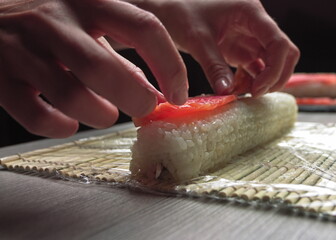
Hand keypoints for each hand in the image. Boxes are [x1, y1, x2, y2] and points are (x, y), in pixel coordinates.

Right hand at [0, 0, 187, 137]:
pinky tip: (69, 122)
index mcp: (89, 1)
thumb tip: (155, 94)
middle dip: (135, 98)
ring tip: (105, 114)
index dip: (170, 67)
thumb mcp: (88, 23)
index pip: (145, 29)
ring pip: (71, 96)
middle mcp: (55, 19)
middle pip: (104, 68)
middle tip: (144, 108)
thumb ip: (120, 55)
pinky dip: (61, 127)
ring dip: (100, 114)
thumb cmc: (49, 21)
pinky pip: (36, 116)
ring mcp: (21, 47)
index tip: (178, 95)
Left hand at [132, 0, 299, 95]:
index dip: (275, 69)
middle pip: (283, 54)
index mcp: (250, 13)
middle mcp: (255, 25)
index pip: (279, 43)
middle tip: (254, 94)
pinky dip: (248, 82)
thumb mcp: (197, 38)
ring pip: (270, 63)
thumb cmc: (179, 12)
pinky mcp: (239, 49)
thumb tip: (226, 92)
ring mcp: (248, 38)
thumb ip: (214, 65)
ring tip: (237, 93)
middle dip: (275, 77)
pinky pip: (254, 69)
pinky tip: (232, 88)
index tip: (258, 89)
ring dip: (260, 82)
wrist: (164, 9)